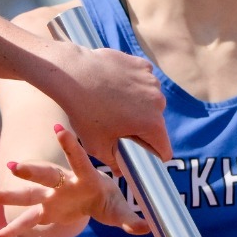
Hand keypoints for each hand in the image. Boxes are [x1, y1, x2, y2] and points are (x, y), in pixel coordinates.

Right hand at [0, 125, 149, 236]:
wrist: (91, 201)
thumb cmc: (106, 199)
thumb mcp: (119, 210)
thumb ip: (131, 219)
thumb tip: (147, 228)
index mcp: (84, 178)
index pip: (77, 159)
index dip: (69, 145)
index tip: (59, 129)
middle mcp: (62, 184)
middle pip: (45, 175)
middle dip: (30, 171)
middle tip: (13, 166)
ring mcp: (49, 197)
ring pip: (28, 194)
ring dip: (10, 194)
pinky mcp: (43, 212)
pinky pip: (24, 221)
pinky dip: (10, 231)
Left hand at [42, 43, 169, 165]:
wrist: (72, 75)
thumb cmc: (84, 112)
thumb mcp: (96, 146)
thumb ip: (113, 161)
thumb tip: (120, 172)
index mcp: (152, 125)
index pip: (164, 149)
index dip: (155, 156)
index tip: (142, 153)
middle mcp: (158, 102)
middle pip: (156, 123)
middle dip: (142, 127)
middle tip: (118, 126)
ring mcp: (151, 81)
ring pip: (150, 100)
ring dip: (139, 104)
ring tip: (114, 104)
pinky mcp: (142, 65)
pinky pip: (143, 80)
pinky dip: (133, 84)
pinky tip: (115, 86)